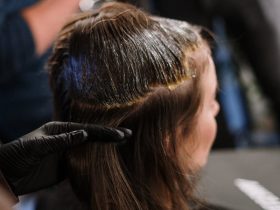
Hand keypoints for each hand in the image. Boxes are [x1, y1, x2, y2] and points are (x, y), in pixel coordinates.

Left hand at [0, 122, 130, 195]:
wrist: (6, 175)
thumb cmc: (17, 155)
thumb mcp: (37, 146)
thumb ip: (61, 141)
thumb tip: (85, 134)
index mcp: (60, 129)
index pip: (87, 130)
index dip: (104, 132)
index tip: (120, 134)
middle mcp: (66, 139)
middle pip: (92, 137)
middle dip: (110, 136)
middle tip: (128, 134)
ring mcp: (67, 153)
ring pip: (90, 150)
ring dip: (106, 148)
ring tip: (123, 144)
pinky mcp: (65, 167)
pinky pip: (84, 164)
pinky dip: (96, 163)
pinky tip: (107, 161)